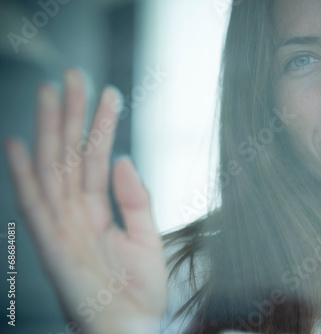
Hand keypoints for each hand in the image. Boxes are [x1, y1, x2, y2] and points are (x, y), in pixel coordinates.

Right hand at [4, 69, 167, 332]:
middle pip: (72, 155)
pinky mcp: (51, 244)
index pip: (98, 159)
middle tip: (76, 75)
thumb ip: (135, 198)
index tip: (108, 94)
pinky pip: (34, 203)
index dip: (101, 127)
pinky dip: (23, 174)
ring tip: (53, 92)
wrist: (131, 328)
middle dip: (73, 115)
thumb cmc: (137, 290)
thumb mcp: (147, 238)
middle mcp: (75, 213)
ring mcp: (60, 226)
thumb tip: (124, 157)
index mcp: (98, 212)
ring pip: (53, 168)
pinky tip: (18, 143)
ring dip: (51, 130)